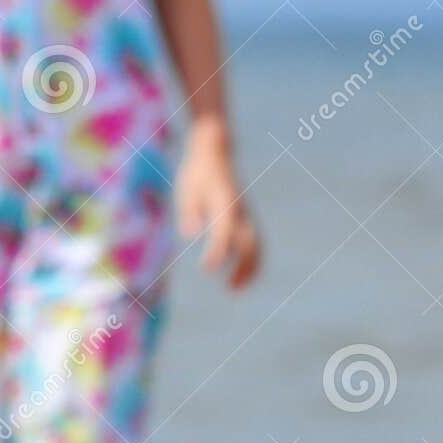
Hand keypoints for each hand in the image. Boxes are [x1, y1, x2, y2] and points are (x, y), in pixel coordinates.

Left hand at [176, 126, 260, 289]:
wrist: (215, 153)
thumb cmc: (197, 173)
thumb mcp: (186, 189)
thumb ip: (189, 211)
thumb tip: (190, 233)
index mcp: (224, 203)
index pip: (224, 233)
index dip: (217, 252)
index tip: (207, 269)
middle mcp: (240, 210)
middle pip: (249, 244)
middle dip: (243, 267)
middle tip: (231, 289)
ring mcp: (246, 213)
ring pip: (256, 245)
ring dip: (250, 268)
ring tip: (235, 288)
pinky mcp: (245, 217)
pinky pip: (254, 241)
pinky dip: (250, 260)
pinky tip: (239, 274)